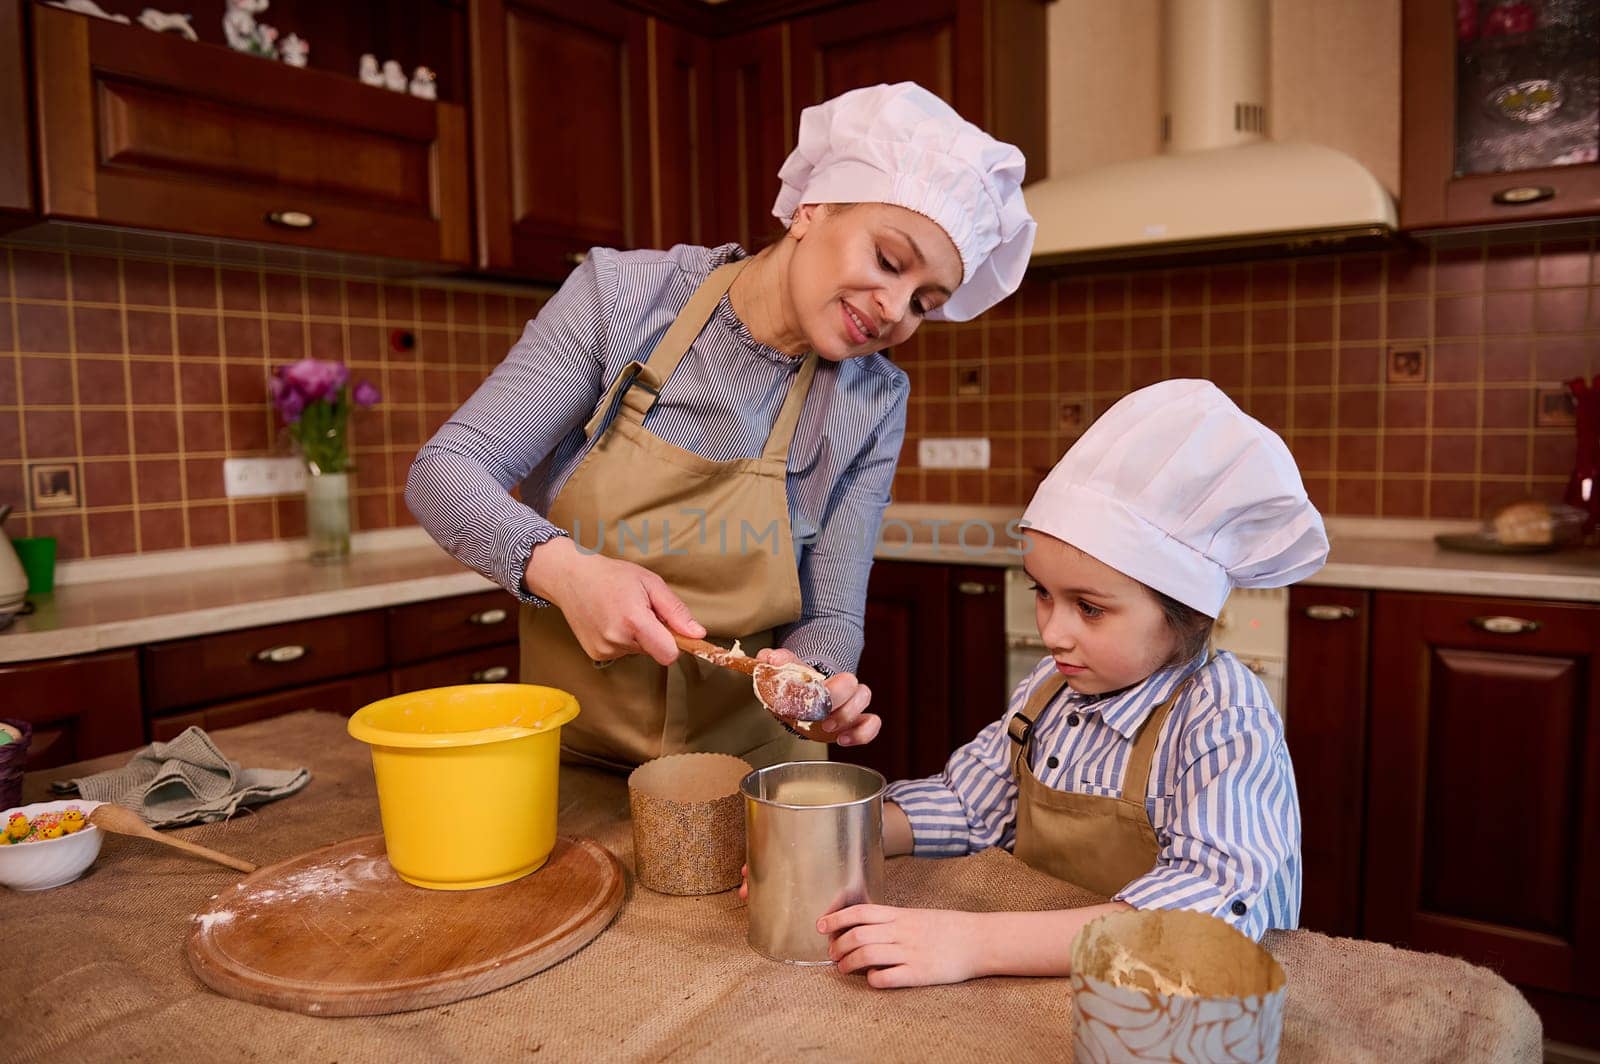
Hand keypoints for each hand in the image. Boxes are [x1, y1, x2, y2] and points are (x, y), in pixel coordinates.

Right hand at [524, 537, 703, 664]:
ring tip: (622, 612)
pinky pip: (623, 652)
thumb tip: (698, 634)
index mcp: (633, 620)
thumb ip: (676, 611)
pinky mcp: (596, 654)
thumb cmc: (612, 576)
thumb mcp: (650, 583)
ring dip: (638, 635)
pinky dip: (623, 639)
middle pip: (655, 650)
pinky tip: (611, 620)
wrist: (571, 577)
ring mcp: (604, 649)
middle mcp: (616, 639)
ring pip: (639, 651)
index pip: (669, 654)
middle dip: (655, 633)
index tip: (673, 629)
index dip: (676, 643)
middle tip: (641, 610)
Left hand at [756, 648, 879, 745]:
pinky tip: (843, 740)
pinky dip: (863, 733)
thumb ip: (776, 663)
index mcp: (828, 679)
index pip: (840, 678)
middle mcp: (844, 690)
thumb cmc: (797, 688)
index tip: (815, 698)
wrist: (803, 702)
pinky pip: (871, 724)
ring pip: (866, 705)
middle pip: (860, 690)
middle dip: (843, 705)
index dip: (832, 690)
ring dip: (849, 717)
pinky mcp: (854, 723)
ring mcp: (851, 706)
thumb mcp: (786, 675)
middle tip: (823, 716)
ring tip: (828, 728)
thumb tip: (769, 657)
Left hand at [818, 904, 990, 987]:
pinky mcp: (919, 973)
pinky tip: (871, 980)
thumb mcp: (917, 916)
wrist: (979, 939)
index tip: (821, 926)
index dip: (836, 918)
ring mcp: (910, 953)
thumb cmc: (948, 928)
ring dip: (848, 963)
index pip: (860, 912)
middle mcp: (901, 932)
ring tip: (844, 969)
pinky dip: (873, 979)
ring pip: (867, 956)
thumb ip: (892, 920)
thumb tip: (864, 926)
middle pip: (857, 935)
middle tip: (832, 954)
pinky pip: (887, 977)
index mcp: (900, 915)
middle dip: (838, 946)